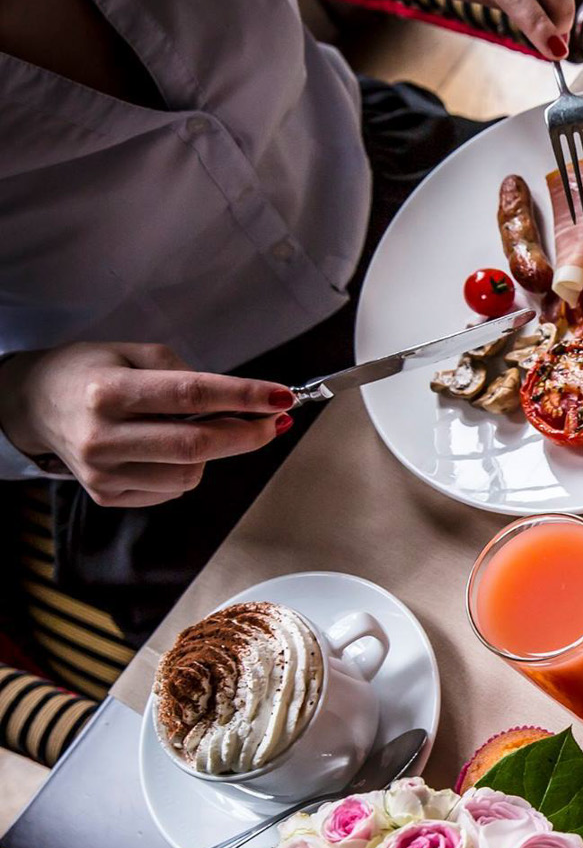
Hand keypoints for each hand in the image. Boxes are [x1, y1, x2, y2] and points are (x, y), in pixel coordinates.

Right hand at [0, 343, 293, 506]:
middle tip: (273, 421)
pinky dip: (185, 469)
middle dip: (248, 434)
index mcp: (108, 391)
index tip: (282, 397)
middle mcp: (102, 436)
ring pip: (190, 475)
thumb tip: (244, 402)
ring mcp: (103, 472)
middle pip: (197, 445)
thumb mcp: (133, 352)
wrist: (35, 405)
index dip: (244, 397)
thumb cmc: (92, 372)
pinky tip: (169, 449)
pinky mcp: (106, 495)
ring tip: (202, 429)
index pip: (191, 395)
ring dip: (214, 454)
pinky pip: (171, 490)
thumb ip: (187, 373)